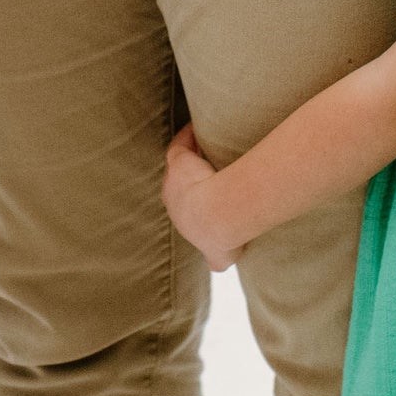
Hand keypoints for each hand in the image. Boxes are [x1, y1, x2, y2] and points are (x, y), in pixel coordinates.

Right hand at [162, 123, 242, 271]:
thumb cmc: (222, 235)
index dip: (195, 201)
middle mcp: (172, 202)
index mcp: (184, 222)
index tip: (205, 196)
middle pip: (179, 185)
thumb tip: (217, 266)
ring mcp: (173, 181)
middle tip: (204, 170)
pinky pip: (180, 146)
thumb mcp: (219, 256)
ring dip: (190, 159)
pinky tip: (198, 128)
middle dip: (190, 179)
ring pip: (179, 166)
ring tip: (205, 149)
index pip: (187, 209)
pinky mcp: (178, 162)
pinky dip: (188, 138)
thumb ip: (217, 260)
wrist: (218, 215)